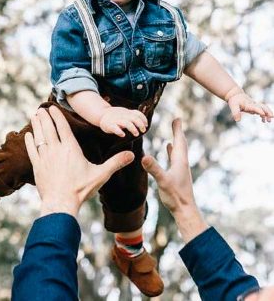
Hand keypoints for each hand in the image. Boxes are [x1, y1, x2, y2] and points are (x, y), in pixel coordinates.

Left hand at [25, 106, 134, 217]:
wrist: (61, 203)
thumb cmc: (81, 189)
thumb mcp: (101, 175)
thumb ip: (115, 163)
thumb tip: (132, 154)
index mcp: (71, 149)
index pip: (62, 127)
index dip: (57, 116)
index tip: (52, 107)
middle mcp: (56, 150)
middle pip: (48, 128)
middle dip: (45, 117)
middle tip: (41, 108)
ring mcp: (45, 158)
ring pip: (39, 137)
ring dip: (37, 125)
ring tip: (35, 115)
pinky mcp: (37, 167)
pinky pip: (31, 150)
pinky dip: (29, 141)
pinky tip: (28, 135)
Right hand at [99, 106, 147, 136]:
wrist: (102, 114)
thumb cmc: (116, 115)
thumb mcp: (126, 113)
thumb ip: (134, 116)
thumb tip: (145, 123)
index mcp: (127, 112)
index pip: (138, 113)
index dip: (143, 119)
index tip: (146, 125)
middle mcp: (123, 115)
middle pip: (134, 118)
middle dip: (140, 124)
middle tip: (143, 130)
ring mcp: (116, 120)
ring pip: (126, 123)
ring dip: (133, 129)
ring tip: (136, 134)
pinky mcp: (110, 125)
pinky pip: (115, 128)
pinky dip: (119, 131)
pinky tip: (123, 135)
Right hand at [142, 118, 207, 242]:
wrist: (185, 210)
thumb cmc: (175, 196)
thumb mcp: (162, 181)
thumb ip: (154, 168)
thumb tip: (144, 156)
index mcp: (180, 161)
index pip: (179, 141)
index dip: (178, 130)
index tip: (177, 118)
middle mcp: (182, 163)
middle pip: (181, 143)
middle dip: (178, 132)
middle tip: (176, 121)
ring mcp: (180, 169)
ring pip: (179, 150)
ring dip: (176, 140)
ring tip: (174, 132)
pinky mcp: (178, 174)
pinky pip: (175, 158)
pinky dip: (172, 150)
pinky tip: (169, 149)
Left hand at [226, 87, 272, 122]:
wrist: (235, 94)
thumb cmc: (234, 100)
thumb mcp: (233, 106)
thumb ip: (235, 113)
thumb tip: (237, 120)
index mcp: (248, 104)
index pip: (255, 107)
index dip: (259, 110)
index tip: (263, 114)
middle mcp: (253, 104)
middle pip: (262, 106)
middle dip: (267, 111)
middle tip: (271, 117)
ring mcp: (254, 105)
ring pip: (263, 108)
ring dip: (267, 113)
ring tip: (269, 121)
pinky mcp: (254, 106)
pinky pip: (261, 110)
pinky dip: (264, 115)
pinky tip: (263, 120)